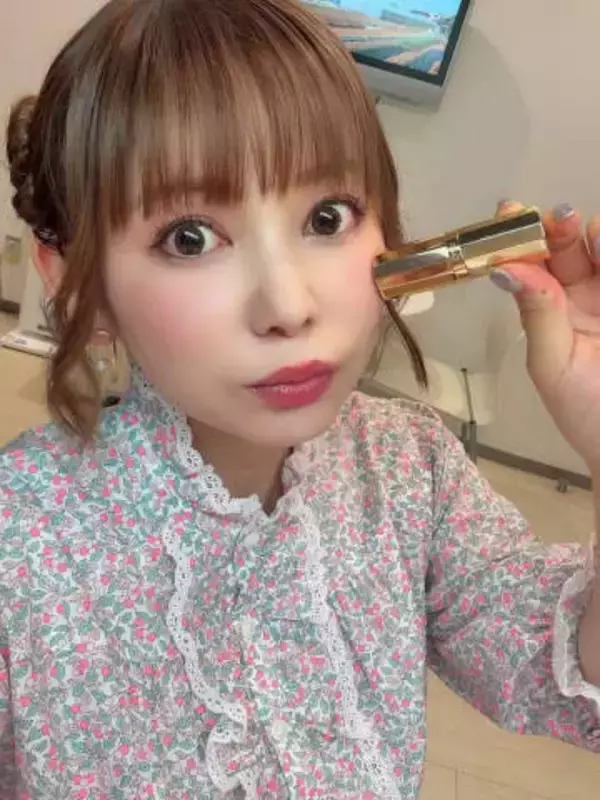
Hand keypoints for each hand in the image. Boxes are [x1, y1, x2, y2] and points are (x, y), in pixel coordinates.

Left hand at [493, 202, 599, 473]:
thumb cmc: (588, 410)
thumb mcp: (553, 364)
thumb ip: (537, 314)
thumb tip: (503, 268)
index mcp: (553, 307)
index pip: (534, 262)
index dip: (521, 235)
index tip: (510, 211)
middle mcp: (587, 292)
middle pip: (572, 244)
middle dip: (562, 226)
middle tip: (559, 220)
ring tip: (595, 240)